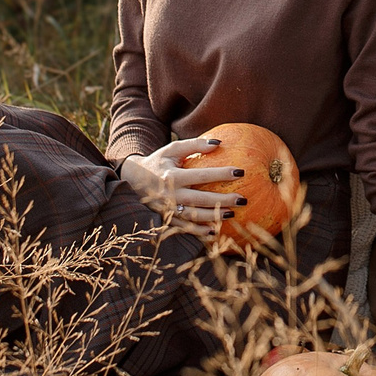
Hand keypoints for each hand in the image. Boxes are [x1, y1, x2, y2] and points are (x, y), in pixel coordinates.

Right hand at [118, 135, 246, 233]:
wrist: (132, 179)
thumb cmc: (158, 161)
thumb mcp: (172, 149)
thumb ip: (194, 145)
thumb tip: (218, 143)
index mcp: (173, 176)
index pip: (202, 175)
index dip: (222, 173)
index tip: (241, 172)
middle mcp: (171, 194)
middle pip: (201, 199)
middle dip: (223, 200)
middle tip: (242, 199)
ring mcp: (168, 209)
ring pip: (194, 216)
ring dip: (214, 217)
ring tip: (232, 214)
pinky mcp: (166, 218)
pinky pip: (185, 227)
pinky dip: (198, 231)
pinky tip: (213, 231)